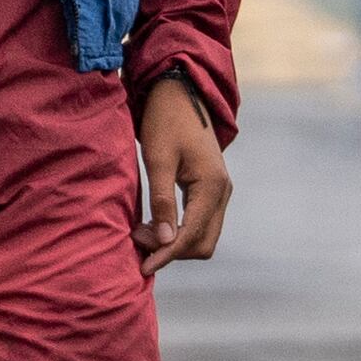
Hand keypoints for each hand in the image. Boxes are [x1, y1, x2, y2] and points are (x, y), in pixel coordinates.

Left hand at [133, 80, 231, 275]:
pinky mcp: (211, 189)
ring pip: (202, 235)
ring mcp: (220, 191)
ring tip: (142, 230)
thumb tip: (166, 242)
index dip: (166, 254)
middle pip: (202, 243)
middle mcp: (223, 192)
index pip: (191, 236)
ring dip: (174, 242)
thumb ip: (162, 201)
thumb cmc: (165, 121)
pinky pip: (199, 222)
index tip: (142, 266)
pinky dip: (178, 230)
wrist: (179, 93)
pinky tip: (154, 223)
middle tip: (137, 238)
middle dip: (171, 250)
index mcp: (212, 185)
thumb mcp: (157, 159)